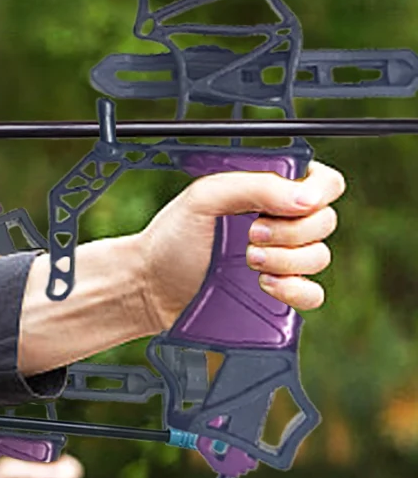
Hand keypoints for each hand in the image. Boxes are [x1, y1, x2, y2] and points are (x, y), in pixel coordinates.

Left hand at [134, 159, 344, 334]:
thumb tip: (307, 198)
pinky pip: (314, 294)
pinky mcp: (280, 293)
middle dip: (290, 230)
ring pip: (320, 256)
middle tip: (251, 234)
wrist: (151, 284)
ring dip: (287, 259)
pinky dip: (296, 290)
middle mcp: (282, 223)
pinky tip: (265, 285)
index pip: (323, 183)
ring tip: (248, 260)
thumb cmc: (173, 236)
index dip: (317, 192)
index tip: (290, 205)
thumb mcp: (205, 198)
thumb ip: (255, 186)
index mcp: (268, 191)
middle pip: (326, 221)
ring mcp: (284, 259)